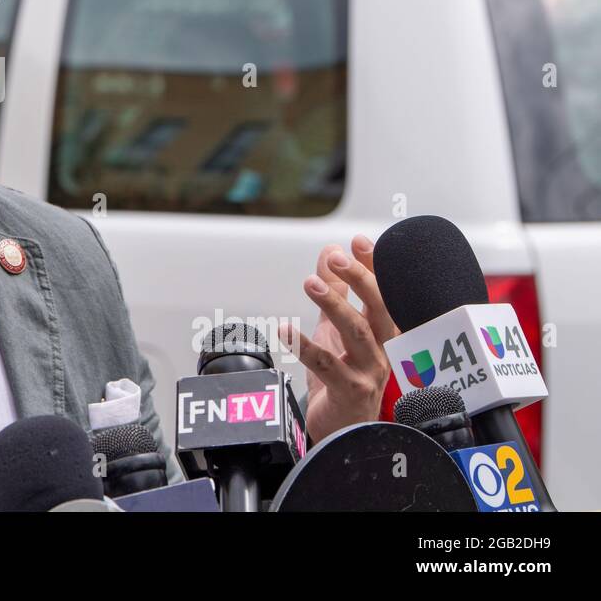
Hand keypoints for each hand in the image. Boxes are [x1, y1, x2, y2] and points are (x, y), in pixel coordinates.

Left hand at [278, 235, 399, 443]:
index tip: (359, 241)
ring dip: (335, 306)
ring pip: (358, 334)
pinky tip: (286, 329)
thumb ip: (336, 292)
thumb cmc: (344, 377)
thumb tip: (330, 251)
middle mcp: (382, 350)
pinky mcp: (351, 392)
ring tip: (312, 283)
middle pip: (380, 309)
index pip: (384, 292)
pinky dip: (305, 346)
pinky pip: (328, 366)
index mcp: (382, 332)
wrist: (342, 430)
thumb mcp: (336, 329)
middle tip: (337, 257)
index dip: (374, 266)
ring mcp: (369, 372)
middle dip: (361, 280)